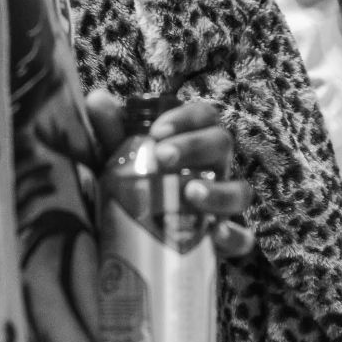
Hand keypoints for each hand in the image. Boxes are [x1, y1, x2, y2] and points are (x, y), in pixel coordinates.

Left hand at [84, 91, 253, 261]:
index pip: (204, 116)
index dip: (186, 119)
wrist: (130, 241)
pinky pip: (243, 239)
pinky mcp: (224, 242)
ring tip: (190, 193)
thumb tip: (98, 99)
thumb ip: (110, 133)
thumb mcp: (115, 162)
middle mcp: (214, 169)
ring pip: (240, 191)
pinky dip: (234, 236)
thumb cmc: (129, 191)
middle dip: (195, 146)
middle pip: (222, 144)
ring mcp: (223, 205)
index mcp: (193, 143)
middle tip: (162, 157)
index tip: (157, 131)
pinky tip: (215, 235)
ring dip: (219, 191)